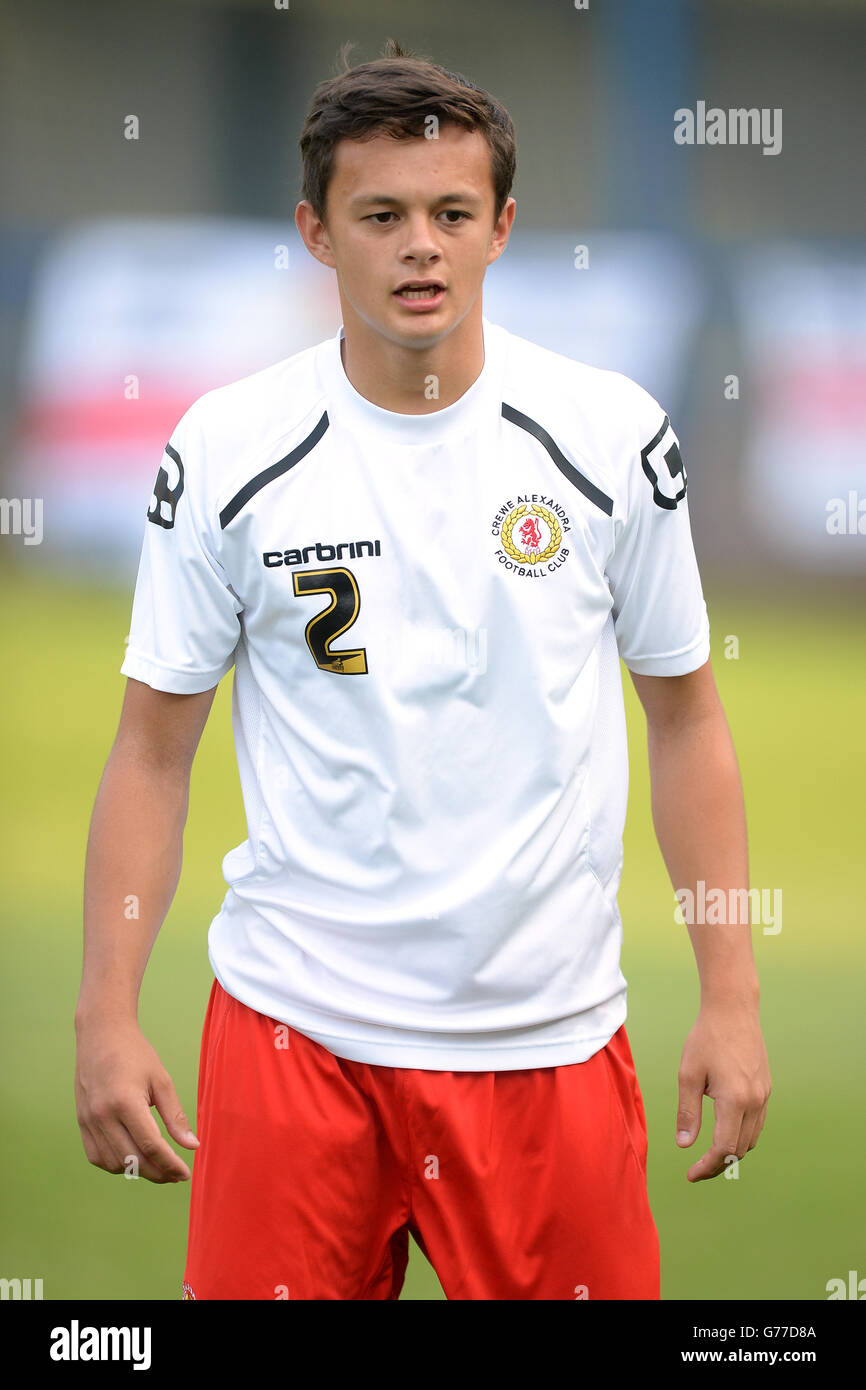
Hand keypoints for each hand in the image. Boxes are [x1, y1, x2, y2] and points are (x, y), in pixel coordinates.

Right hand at [74, 1015, 198, 1183]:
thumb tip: (192, 1146)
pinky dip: (116, 1164)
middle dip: (157, 1173)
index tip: (185, 1174)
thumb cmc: (135, 1054)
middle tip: (175, 1175)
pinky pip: (97, 1157)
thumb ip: (175, 1116)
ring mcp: (88, 1120)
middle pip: (132, 1159)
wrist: (101, 1034)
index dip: (170, 1164)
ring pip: (114, 1163)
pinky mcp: (81, 1122)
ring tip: (158, 1166)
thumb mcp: (161, 1080)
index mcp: (125, 1101)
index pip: (150, 1145)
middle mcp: (103, 1114)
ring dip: (137, 1170)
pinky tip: (133, 1158)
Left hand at [675, 1002, 770, 1181]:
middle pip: (740, 1149)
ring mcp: (764, 1096)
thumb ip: (688, 1112)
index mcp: (735, 1100)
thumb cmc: (705, 1039)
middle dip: (718, 1164)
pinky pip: (757, 1124)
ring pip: (751, 1139)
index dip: (707, 1167)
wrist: (733, 1010)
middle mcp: (755, 1102)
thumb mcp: (688, 1075)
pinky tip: (724, 1132)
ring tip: (709, 1155)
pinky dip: (742, 1135)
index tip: (690, 1175)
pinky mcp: (766, 1088)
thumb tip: (684, 1145)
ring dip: (731, 1152)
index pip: (724, 1149)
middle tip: (696, 1170)